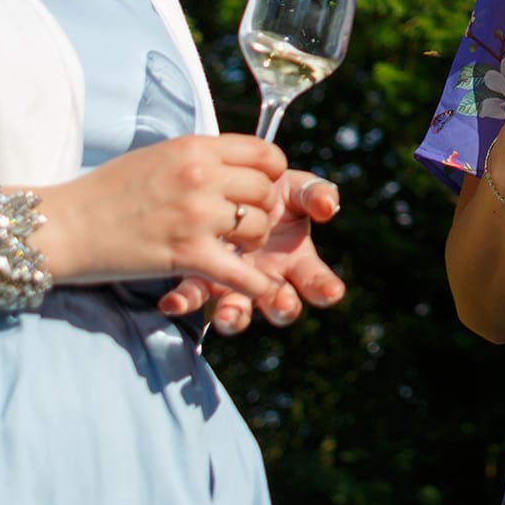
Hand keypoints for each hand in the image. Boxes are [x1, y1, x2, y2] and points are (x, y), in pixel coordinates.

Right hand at [52, 134, 286, 299]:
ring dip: (254, 240)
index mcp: (195, 149)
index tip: (261, 186)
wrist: (65, 225)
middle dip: (264, 208)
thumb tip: (237, 164)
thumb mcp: (159, 156)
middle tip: (247, 221)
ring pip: (259, 227)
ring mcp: (196, 216)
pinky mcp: (187, 254)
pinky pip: (240, 272)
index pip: (265, 154)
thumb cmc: (107, 190)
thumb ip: (200, 158)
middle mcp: (201, 177)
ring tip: (237, 245)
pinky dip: (257, 284)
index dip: (271, 173)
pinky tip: (266, 289)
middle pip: (266, 192)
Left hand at [159, 170, 345, 333]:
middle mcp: (267, 279)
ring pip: (236, 311)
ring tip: (228, 315)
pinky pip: (192, 296)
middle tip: (282, 303)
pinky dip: (183, 301)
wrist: (223, 188)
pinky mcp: (199, 278)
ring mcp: (232, 284)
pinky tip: (172, 302)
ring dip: (234, 316)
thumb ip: (314, 193)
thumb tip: (327, 206)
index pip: (316, 280)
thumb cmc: (269, 191)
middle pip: (280, 305)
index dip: (325, 288)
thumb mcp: (294, 188)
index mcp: (296, 260)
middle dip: (282, 307)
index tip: (332, 292)